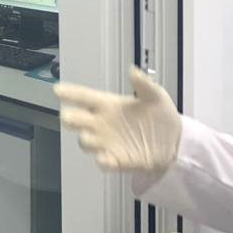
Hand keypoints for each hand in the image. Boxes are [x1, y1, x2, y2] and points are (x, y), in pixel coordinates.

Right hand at [54, 66, 181, 171]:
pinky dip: (102, 160)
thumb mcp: (156, 96)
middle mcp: (101, 123)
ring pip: (84, 141)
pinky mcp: (116, 160)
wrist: (175, 142)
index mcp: (108, 105)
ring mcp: (107, 142)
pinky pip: (103, 161)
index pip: (83, 97)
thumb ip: (144, 84)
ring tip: (90, 137)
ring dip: (85, 139)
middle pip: (74, 119)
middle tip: (69, 117)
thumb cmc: (161, 116)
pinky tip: (106, 158)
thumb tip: (133, 70)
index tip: (58, 90)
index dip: (69, 93)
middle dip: (69, 118)